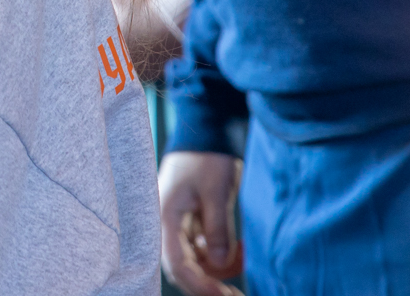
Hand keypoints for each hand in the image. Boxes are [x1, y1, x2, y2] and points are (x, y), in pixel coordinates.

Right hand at [159, 150, 241, 295]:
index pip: (177, 263)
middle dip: (209, 282)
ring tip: (244, 258)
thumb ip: (217, 229)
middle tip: (236, 294)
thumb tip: (220, 264)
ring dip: (218, 267)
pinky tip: (239, 250)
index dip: (199, 284)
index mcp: (165, 217)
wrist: (207, 130)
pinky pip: (204, 248)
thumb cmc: (206, 156)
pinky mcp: (192, 222)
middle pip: (184, 267)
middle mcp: (168, 225)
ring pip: (196, 261)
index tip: (224, 295)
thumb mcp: (215, 192)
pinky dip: (221, 254)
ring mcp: (180, 224)